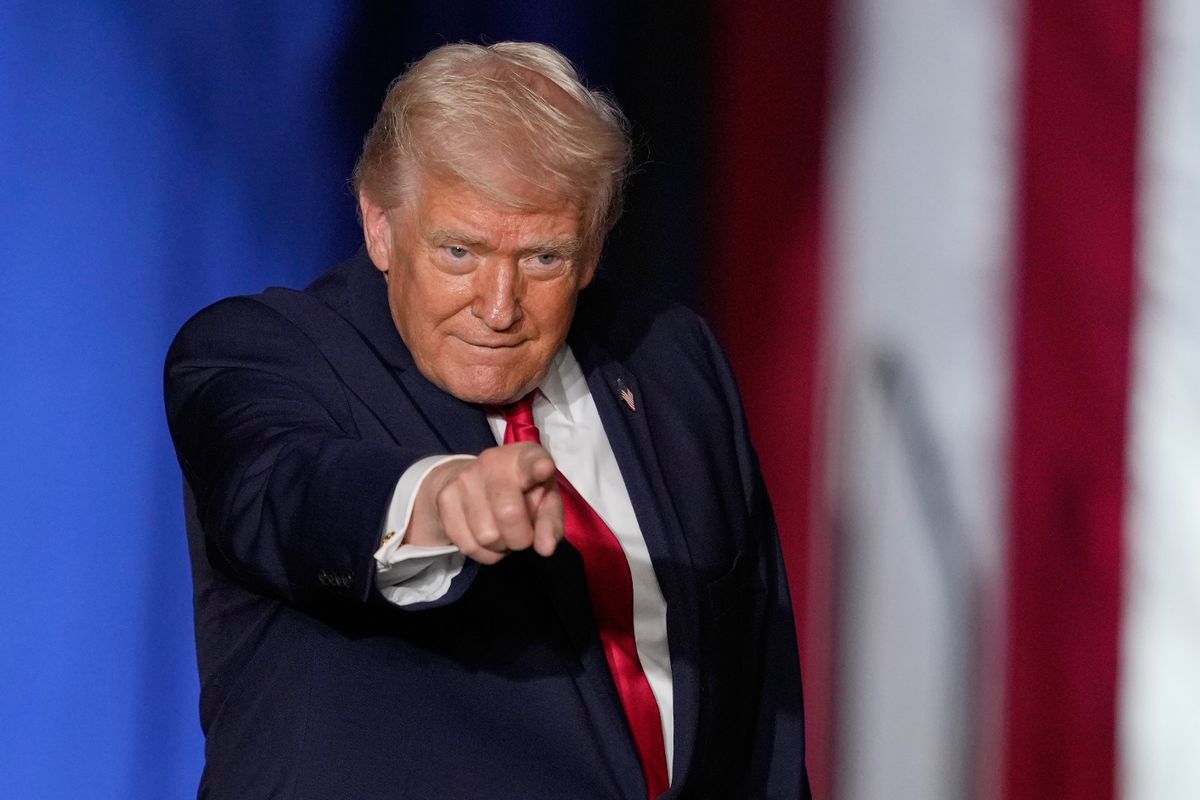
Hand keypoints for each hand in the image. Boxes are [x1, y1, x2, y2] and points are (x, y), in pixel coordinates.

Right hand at [405, 443, 563, 563]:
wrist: (470, 480)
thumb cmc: (521, 491)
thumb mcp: (545, 500)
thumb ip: (550, 522)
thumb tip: (545, 548)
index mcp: (523, 457)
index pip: (530, 460)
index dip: (538, 466)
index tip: (544, 468)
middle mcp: (491, 462)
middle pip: (509, 513)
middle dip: (521, 537)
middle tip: (522, 534)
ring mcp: (464, 479)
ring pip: (487, 536)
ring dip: (501, 546)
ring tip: (503, 531)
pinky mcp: (444, 499)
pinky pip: (468, 545)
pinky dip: (484, 552)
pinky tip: (487, 538)